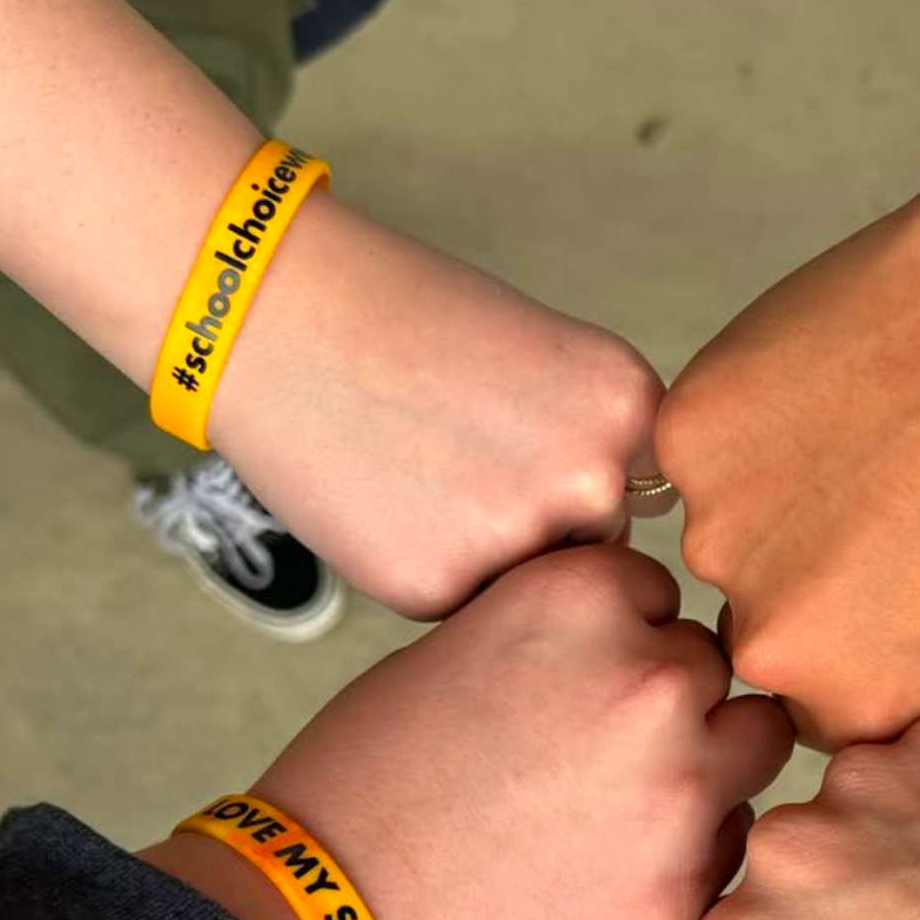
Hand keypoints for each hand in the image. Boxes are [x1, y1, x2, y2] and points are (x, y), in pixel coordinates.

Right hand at [158, 547, 792, 919]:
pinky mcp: (686, 885)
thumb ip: (555, 638)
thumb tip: (624, 639)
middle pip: (711, 664)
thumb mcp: (450, 654)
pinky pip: (732, 838)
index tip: (576, 678)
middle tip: (597, 748)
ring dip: (709, 762)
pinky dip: (696, 844)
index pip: (655, 590)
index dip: (618, 635)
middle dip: (667, 699)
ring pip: (753, 744)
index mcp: (578, 602)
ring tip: (624, 801)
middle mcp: (647, 681)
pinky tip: (617, 863)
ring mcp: (680, 787)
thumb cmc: (365, 787)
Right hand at [210, 195, 666, 618]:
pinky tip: (386, 502)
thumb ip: (601, 442)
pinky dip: (428, 568)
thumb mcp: (549, 357)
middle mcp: (592, 481)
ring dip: (488, 556)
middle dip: (540, 526)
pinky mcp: (440, 588)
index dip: (576, 475)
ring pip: (527, 585)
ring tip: (421, 472)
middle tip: (458, 456)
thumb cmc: (412, 324)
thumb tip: (627, 529)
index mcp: (630, 411)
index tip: (521, 438)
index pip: (639, 493)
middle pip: (591, 547)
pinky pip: (460, 605)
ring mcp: (518, 542)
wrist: (281, 315)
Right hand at [655, 202, 919, 746]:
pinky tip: (825, 387)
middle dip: (805, 579)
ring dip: (774, 500)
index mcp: (857, 705)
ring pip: (728, 537)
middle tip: (876, 499)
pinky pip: (703, 449)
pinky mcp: (692, 438)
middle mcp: (774, 643)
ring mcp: (721, 537)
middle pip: (760, 629)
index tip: (888, 577)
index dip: (853, 639)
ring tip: (862, 434)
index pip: (815, 706)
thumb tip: (886, 701)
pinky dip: (747, 424)